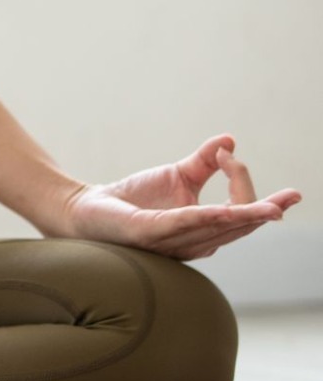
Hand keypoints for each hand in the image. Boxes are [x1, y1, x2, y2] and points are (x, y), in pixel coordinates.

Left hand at [54, 135, 300, 259]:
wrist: (87, 209)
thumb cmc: (134, 199)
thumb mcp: (177, 175)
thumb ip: (204, 161)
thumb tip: (230, 140)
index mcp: (205, 229)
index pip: (241, 210)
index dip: (242, 180)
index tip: (225, 153)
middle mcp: (196, 241)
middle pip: (241, 224)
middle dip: (268, 209)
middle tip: (293, 194)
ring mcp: (175, 240)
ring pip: (222, 229)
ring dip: (249, 217)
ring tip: (276, 208)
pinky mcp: (151, 233)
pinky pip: (187, 225)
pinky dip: (210, 218)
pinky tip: (228, 211)